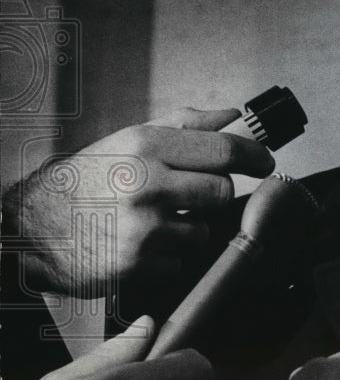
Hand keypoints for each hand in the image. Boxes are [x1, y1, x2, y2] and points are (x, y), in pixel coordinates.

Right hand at [9, 107, 274, 295]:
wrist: (35, 227)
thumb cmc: (89, 180)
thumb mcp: (130, 139)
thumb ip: (186, 125)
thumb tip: (235, 116)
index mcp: (145, 145)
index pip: (224, 149)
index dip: (254, 156)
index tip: (265, 162)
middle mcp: (145, 183)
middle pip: (222, 190)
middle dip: (212, 194)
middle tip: (189, 196)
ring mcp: (142, 226)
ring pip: (204, 229)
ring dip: (190, 228)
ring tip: (156, 220)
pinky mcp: (138, 263)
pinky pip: (182, 259)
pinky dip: (170, 255)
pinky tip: (143, 244)